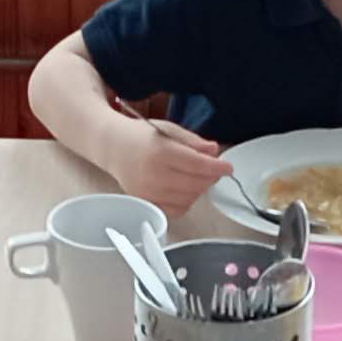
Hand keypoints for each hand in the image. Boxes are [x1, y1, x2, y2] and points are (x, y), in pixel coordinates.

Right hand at [106, 115, 229, 211]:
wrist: (113, 148)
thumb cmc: (141, 137)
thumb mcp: (169, 129)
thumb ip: (193, 141)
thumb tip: (214, 151)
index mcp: (160, 153)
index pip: (197, 165)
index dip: (217, 168)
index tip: (228, 167)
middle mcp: (153, 176)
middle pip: (195, 184)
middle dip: (210, 177)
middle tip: (213, 169)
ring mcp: (148, 193)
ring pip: (188, 199)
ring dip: (199, 189)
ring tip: (197, 176)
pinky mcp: (147, 204)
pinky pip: (176, 210)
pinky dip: (187, 201)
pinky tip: (185, 189)